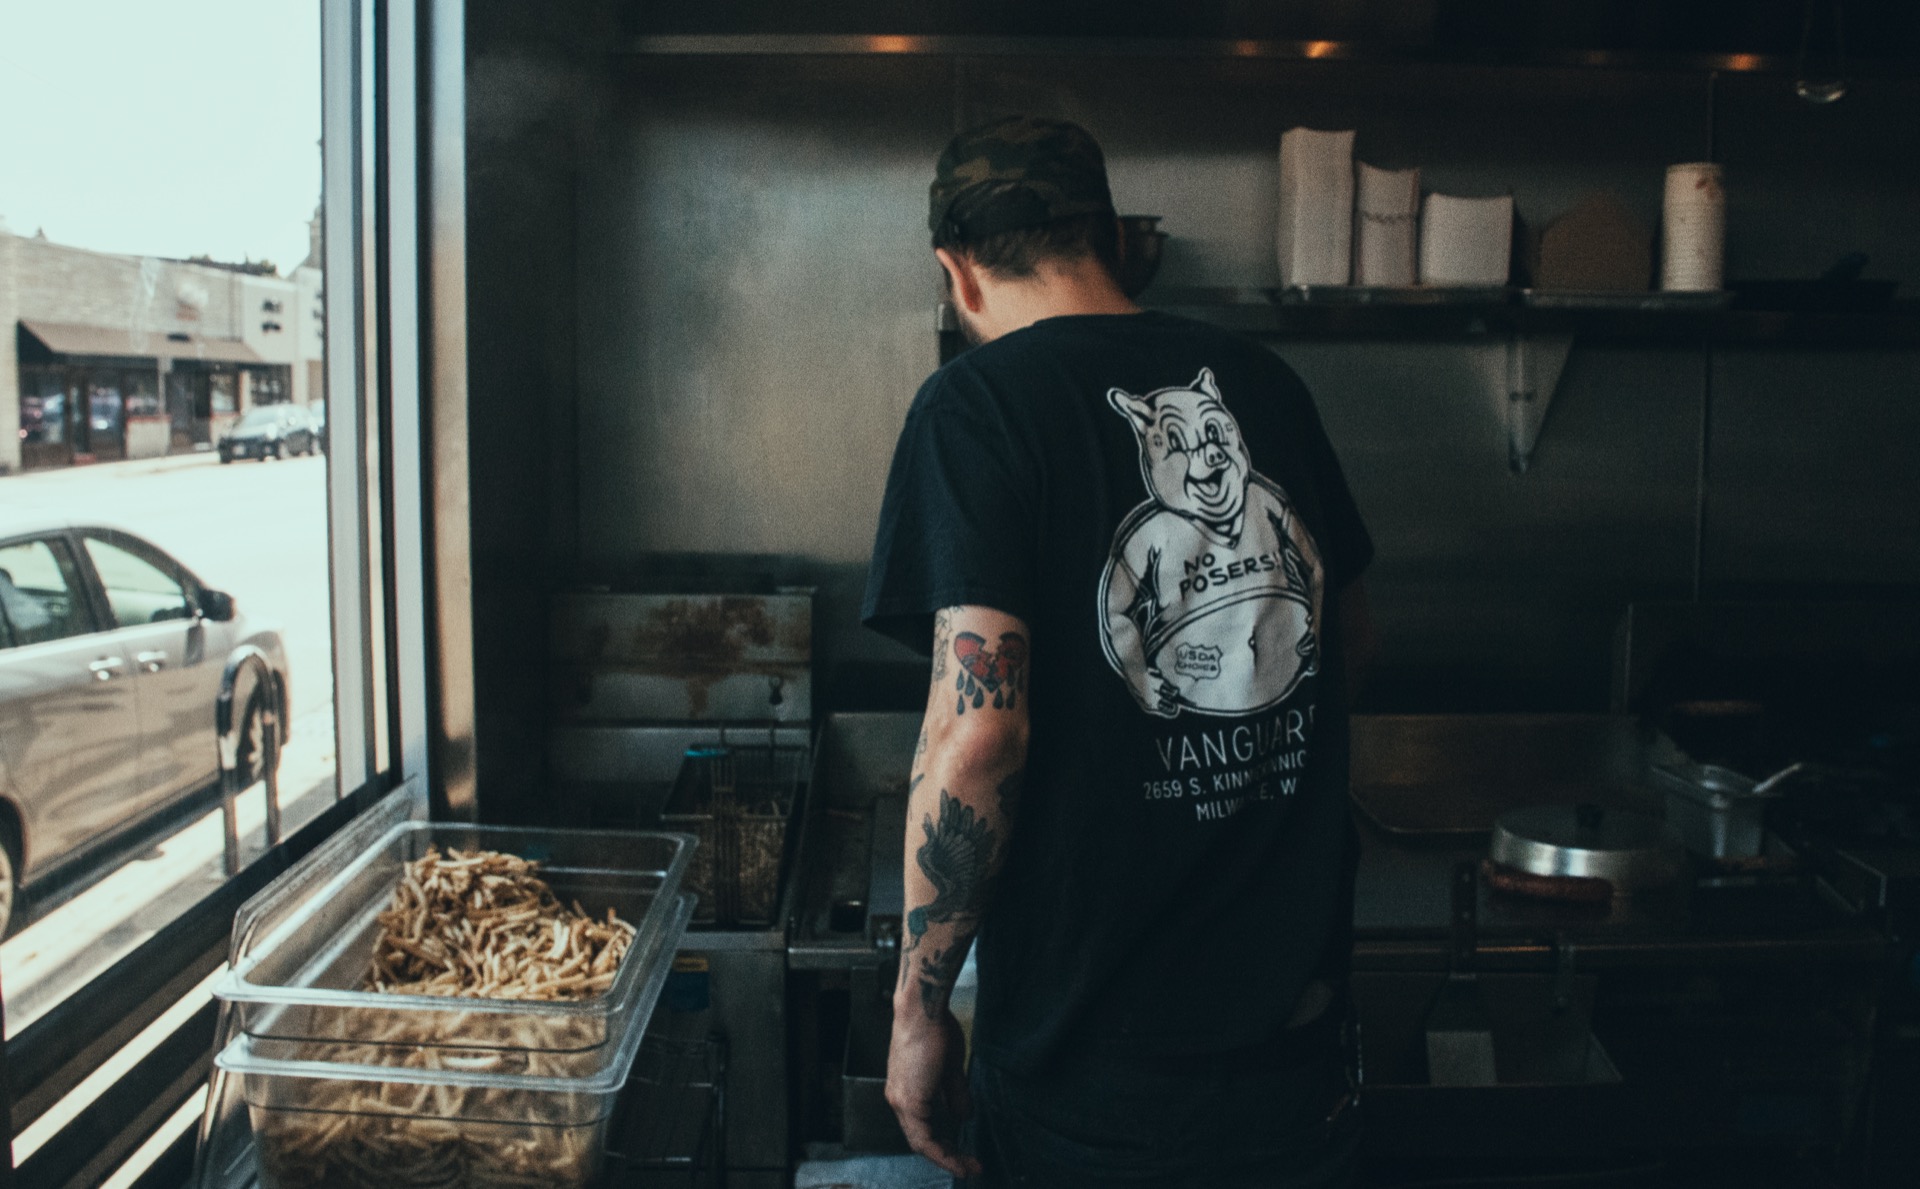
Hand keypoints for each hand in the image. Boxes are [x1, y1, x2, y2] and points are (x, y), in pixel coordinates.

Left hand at [886, 1003, 980, 1178]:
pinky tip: (957, 1159)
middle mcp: (898, 1099)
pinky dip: (941, 1152)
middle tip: (969, 1167)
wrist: (924, 1012)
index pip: (921, 1126)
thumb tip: (964, 1116)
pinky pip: (923, 1138)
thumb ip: (955, 1095)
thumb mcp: (951, 1068)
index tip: (964, 1153)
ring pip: (921, 1142)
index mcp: (906, 1089)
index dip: (943, 1143)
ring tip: (968, 1167)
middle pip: (921, 1139)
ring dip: (946, 1158)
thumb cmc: (936, 1030)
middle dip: (947, 1156)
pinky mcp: (909, 1101)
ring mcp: (901, 1101)